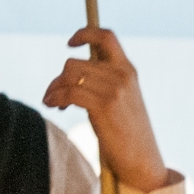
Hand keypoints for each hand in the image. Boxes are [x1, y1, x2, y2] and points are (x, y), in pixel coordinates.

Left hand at [42, 26, 173, 193]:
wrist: (142, 159)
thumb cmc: (127, 133)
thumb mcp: (122, 100)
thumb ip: (104, 82)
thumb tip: (69, 74)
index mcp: (128, 70)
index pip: (106, 37)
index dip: (85, 33)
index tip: (70, 43)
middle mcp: (122, 75)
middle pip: (75, 63)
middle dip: (58, 78)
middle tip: (53, 94)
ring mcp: (114, 89)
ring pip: (69, 75)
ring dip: (54, 89)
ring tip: (52, 102)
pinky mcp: (104, 106)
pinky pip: (69, 92)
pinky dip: (55, 97)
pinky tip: (53, 106)